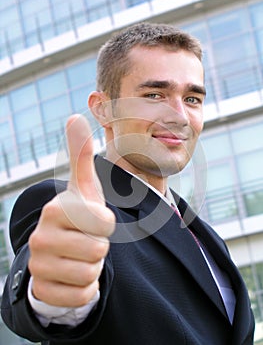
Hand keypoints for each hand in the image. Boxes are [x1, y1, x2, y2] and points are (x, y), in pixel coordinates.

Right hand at [28, 114, 114, 306]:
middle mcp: (40, 238)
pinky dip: (86, 287)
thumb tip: (75, 117)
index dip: (106, 223)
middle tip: (86, 241)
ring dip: (93, 266)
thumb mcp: (83, 188)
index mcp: (55, 209)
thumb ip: (81, 155)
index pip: (104, 221)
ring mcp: (39, 267)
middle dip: (100, 246)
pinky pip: (83, 295)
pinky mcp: (44, 293)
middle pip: (99, 249)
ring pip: (91, 273)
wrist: (62, 252)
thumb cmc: (79, 218)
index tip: (93, 221)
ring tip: (80, 256)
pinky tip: (73, 276)